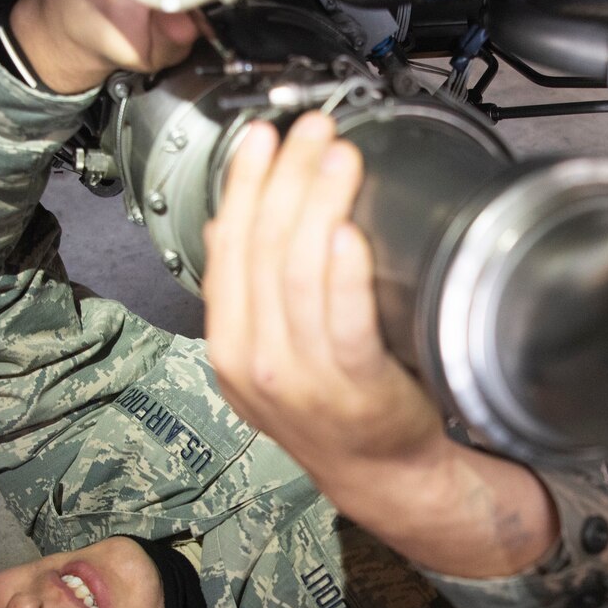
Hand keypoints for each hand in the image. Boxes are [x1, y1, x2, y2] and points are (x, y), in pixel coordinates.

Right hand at [203, 114, 449, 482]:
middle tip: (314, 132)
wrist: (379, 474)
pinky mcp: (355, 388)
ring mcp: (303, 377)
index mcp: (229, 345)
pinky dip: (344, 273)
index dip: (243, 185)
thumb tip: (228, 222)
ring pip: (299, 274)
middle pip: (264, 250)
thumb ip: (248, 293)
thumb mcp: (267, 352)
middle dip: (287, 178)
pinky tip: (350, 232)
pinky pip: (344, 322)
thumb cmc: (332, 408)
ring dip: (319, 205)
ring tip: (340, 158)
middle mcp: (256, 361)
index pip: (227, 248)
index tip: (263, 138)